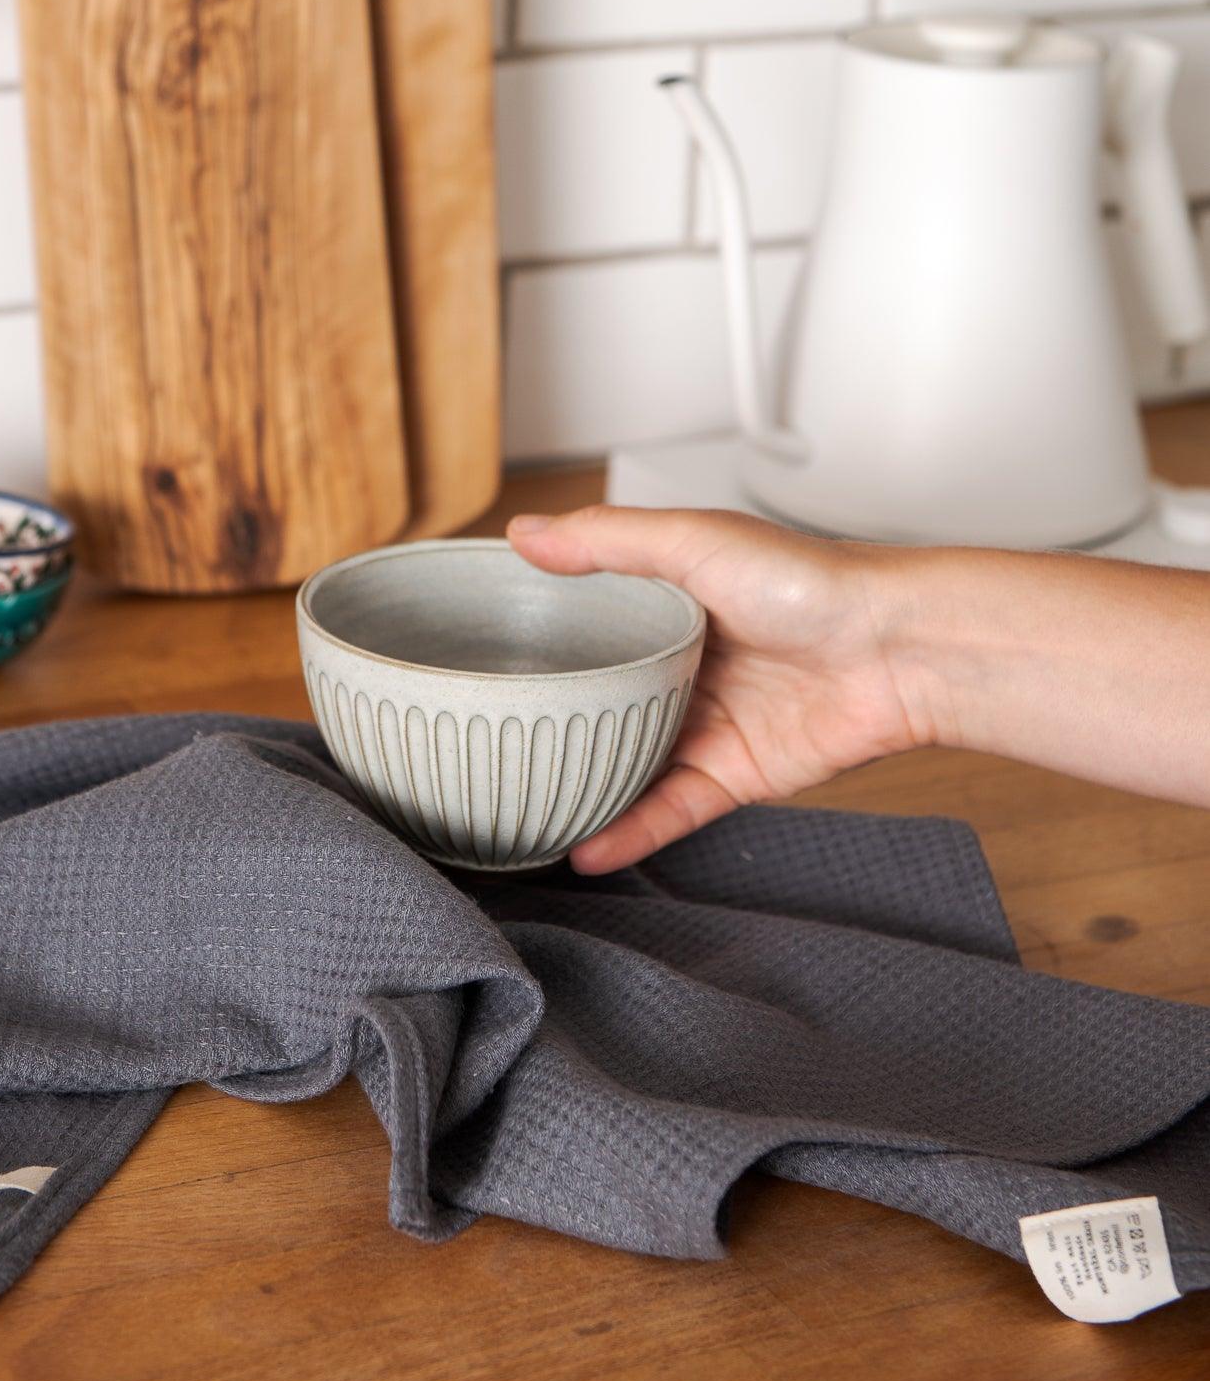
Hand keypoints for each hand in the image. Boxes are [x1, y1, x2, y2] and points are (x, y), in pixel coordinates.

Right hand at [505, 506, 932, 873]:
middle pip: (608, 697)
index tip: (483, 651)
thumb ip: (606, 540)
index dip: (543, 634)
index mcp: (674, 600)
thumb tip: (524, 533)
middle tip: (489, 738)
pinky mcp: (738, 773)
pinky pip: (673, 807)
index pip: (592, 619)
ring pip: (632, 760)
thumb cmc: (811, 580)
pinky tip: (585, 847)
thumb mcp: (693, 539)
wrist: (898, 649)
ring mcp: (710, 721)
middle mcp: (688, 662)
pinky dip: (631, 830)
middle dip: (556, 719)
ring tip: (521, 808)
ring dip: (585, 785)